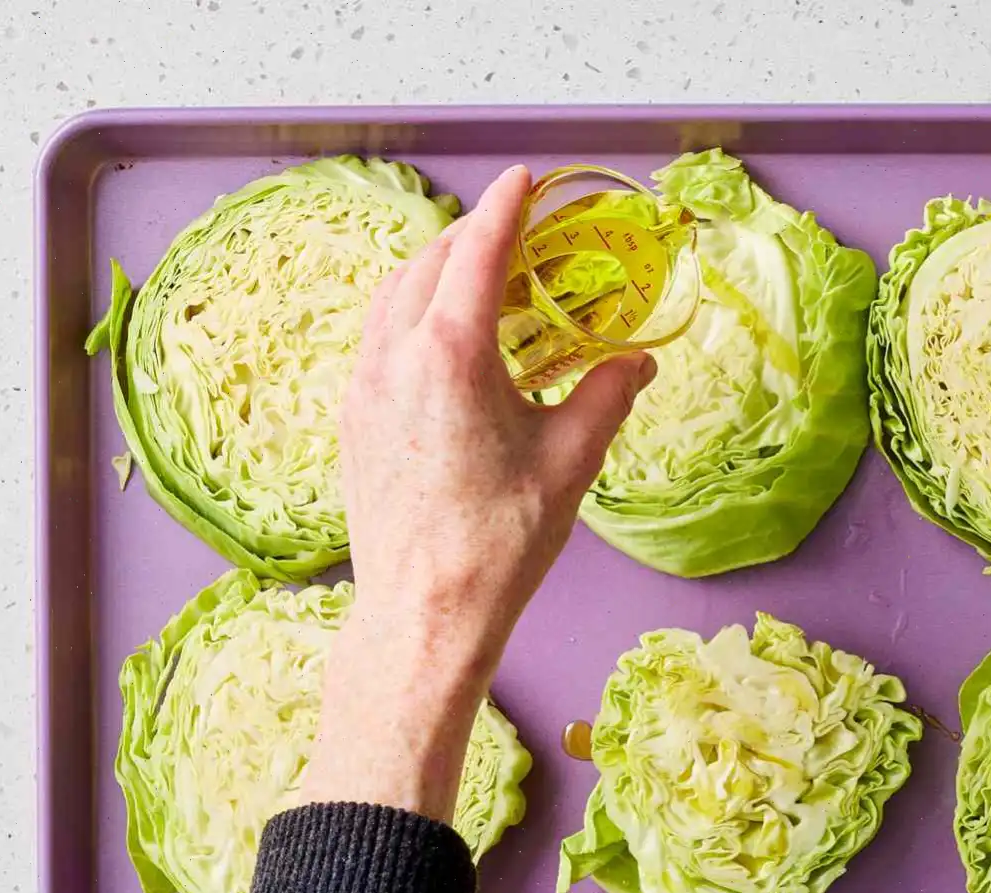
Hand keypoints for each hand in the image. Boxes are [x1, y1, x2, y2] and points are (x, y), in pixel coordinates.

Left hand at [299, 165, 655, 821]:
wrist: (422, 614)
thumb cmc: (499, 542)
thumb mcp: (570, 462)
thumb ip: (607, 396)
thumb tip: (639, 364)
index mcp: (451, 354)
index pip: (478, 251)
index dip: (506, 207)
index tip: (524, 179)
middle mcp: (394, 356)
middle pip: (429, 261)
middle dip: (473, 234)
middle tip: (518, 231)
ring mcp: (363, 387)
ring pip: (393, 296)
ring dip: (435, 271)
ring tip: (480, 278)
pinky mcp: (351, 418)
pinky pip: (377, 336)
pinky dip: (411, 313)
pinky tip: (444, 341)